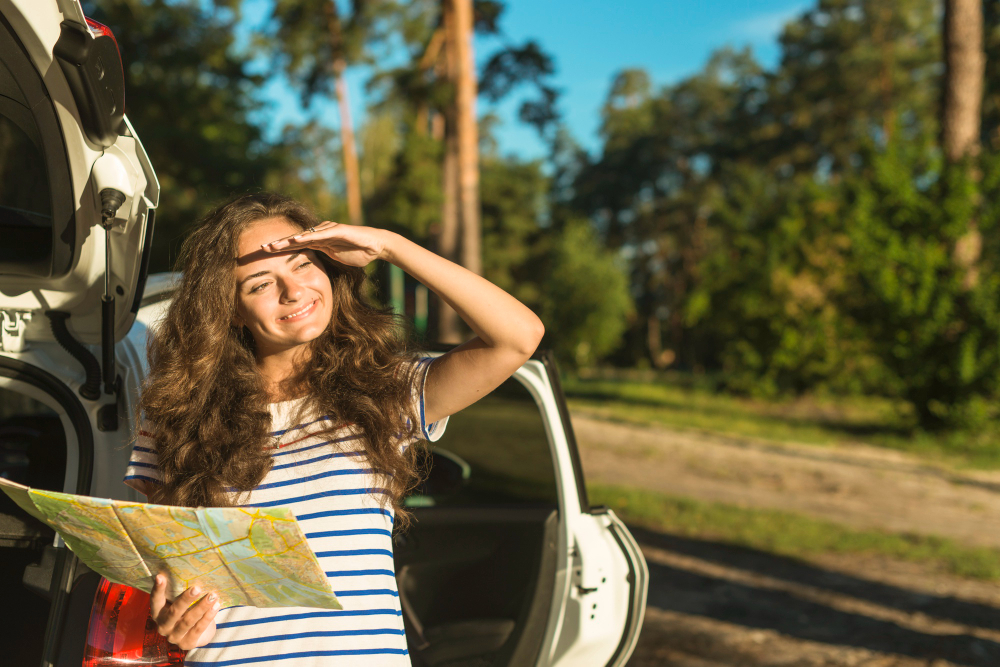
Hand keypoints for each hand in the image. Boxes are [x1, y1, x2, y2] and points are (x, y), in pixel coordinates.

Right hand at [150, 575, 219, 649]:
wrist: (197, 633)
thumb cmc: (187, 610)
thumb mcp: (180, 601)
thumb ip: (178, 591)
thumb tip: (188, 567)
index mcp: (158, 613)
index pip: (155, 600)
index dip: (158, 589)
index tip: (161, 576)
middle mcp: (163, 626)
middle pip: (173, 612)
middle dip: (185, 600)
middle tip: (197, 587)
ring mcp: (174, 637)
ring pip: (188, 621)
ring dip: (201, 607)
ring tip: (212, 595)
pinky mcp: (187, 643)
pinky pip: (198, 629)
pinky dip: (208, 617)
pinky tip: (216, 606)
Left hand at [262, 222, 391, 267]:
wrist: (375, 246)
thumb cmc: (358, 254)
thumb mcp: (335, 260)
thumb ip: (324, 262)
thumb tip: (313, 276)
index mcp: (318, 242)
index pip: (295, 246)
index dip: (280, 250)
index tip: (265, 255)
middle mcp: (320, 234)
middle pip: (294, 239)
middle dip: (278, 244)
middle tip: (260, 249)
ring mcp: (328, 230)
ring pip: (303, 235)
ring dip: (288, 240)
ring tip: (273, 245)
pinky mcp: (337, 230)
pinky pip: (319, 234)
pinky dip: (307, 236)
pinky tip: (295, 239)